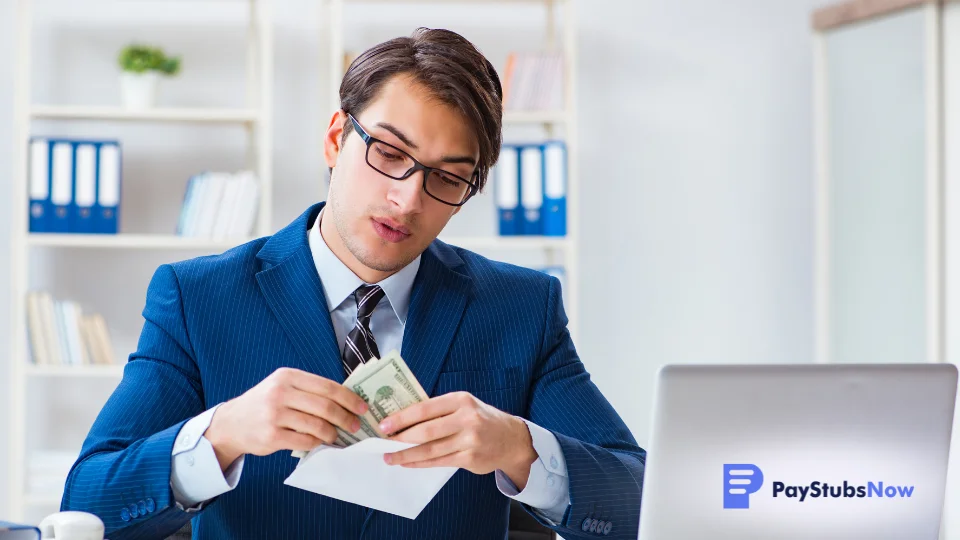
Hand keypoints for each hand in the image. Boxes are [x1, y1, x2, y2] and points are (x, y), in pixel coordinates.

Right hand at [205, 367, 368, 470]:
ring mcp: (275, 415)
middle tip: (355, 425)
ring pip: (317, 425)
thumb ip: (309, 390)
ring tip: (336, 436)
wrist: (231, 423)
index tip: (361, 407)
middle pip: (325, 406)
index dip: (349, 398)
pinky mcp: (272, 436)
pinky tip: (319, 442)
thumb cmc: (264, 404)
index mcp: (288, 376)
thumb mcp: (282, 386)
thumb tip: (346, 400)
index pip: (327, 386)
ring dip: (332, 433)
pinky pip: (305, 441)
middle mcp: (280, 392)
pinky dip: (316, 443)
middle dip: (345, 418)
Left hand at [379, 392, 537, 488]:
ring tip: (389, 457)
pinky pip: (438, 462)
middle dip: (401, 437)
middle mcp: (466, 419)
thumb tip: (404, 418)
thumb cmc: (481, 419)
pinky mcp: (470, 458)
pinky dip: (420, 463)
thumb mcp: (464, 406)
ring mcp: (469, 440)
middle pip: (426, 431)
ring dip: (406, 454)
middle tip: (382, 441)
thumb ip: (440, 410)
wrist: (511, 439)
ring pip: (430, 450)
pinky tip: (407, 463)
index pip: (425, 408)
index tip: (384, 424)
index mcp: (461, 400)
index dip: (402, 417)